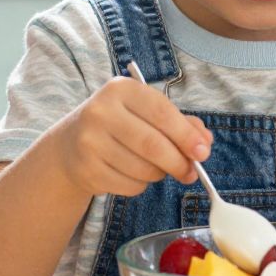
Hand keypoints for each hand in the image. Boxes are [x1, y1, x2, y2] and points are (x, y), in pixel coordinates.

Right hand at [47, 76, 211, 198]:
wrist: (70, 146)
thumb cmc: (120, 125)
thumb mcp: (145, 113)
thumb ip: (180, 123)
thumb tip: (204, 142)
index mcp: (120, 89)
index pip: (162, 112)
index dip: (186, 135)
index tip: (203, 152)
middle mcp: (101, 111)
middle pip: (153, 145)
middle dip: (179, 162)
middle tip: (192, 172)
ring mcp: (90, 142)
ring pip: (143, 169)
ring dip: (159, 175)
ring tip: (156, 168)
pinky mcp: (87, 170)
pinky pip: (130, 186)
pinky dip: (141, 185)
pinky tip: (133, 174)